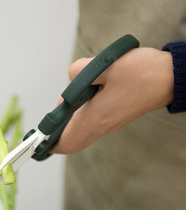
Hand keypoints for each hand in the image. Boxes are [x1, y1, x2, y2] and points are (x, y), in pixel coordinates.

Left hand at [52, 47, 173, 153]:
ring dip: (70, 121)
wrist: (170, 77)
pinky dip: (81, 116)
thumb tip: (71, 79)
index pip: (66, 143)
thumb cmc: (141, 73)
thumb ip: (78, 72)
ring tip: (71, 98)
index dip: (49, 143)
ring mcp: (109, 123)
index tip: (39, 137)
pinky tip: (85, 94)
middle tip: (57, 110)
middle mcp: (101, 125)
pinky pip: (92, 123)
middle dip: (57, 130)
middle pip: (72, 140)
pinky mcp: (115, 116)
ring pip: (81, 132)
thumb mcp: (104, 65)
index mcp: (94, 118)